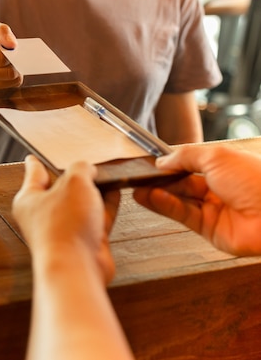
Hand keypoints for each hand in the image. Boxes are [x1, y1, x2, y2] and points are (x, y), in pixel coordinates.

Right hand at [0, 22, 22, 91]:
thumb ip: (1, 31)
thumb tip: (12, 45)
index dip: (10, 53)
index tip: (11, 47)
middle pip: (6, 73)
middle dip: (15, 64)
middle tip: (13, 56)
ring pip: (9, 82)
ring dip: (15, 72)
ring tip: (8, 62)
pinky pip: (7, 88)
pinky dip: (10, 80)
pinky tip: (4, 70)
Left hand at [12, 155, 120, 283]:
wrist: (77, 267)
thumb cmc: (65, 226)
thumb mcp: (74, 182)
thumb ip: (81, 169)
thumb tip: (89, 171)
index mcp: (29, 200)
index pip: (33, 174)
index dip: (35, 163)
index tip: (32, 157)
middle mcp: (44, 215)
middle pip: (60, 188)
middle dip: (74, 175)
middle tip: (86, 161)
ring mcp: (65, 228)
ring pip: (81, 203)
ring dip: (95, 189)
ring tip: (108, 173)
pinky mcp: (85, 240)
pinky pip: (97, 216)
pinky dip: (107, 204)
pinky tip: (117, 190)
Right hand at [133, 145, 260, 255]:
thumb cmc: (257, 180)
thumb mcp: (216, 156)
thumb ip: (185, 156)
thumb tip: (163, 160)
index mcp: (225, 167)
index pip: (190, 164)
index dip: (170, 164)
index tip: (150, 163)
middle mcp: (219, 189)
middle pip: (182, 183)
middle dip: (160, 180)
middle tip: (138, 177)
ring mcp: (215, 210)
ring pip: (179, 201)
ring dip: (157, 194)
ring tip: (137, 189)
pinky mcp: (210, 230)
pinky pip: (183, 216)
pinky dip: (166, 206)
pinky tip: (151, 198)